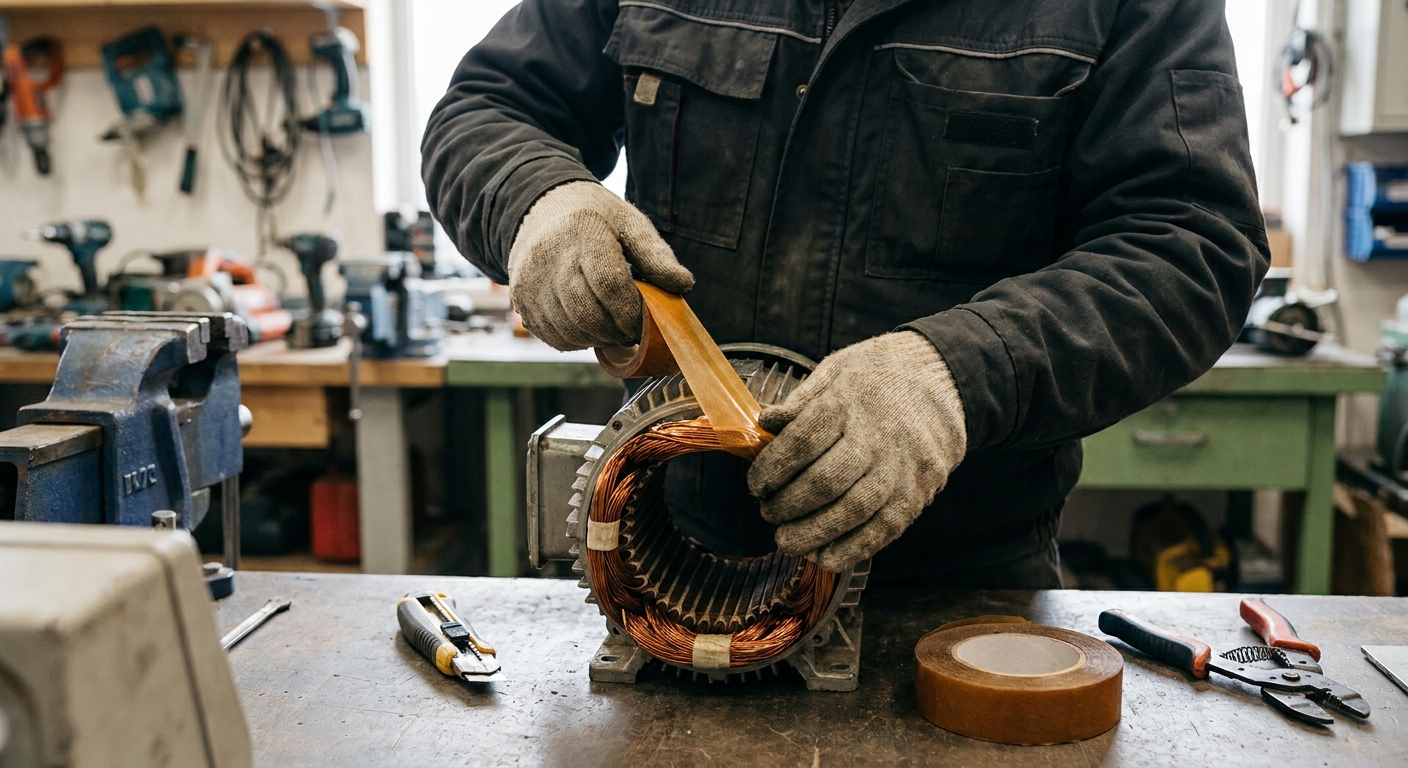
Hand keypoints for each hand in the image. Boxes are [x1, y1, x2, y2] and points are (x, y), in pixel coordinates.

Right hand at [507, 181, 693, 350]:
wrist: (540, 208)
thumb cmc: (594, 218)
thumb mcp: (630, 222)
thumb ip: (657, 255)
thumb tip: (684, 284)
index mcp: (583, 233)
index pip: (609, 285)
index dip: (631, 313)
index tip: (645, 323)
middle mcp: (550, 258)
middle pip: (587, 313)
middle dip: (616, 331)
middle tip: (632, 332)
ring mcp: (531, 281)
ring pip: (569, 330)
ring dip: (597, 339)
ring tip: (613, 330)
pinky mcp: (521, 300)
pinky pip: (552, 336)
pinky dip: (576, 341)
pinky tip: (589, 328)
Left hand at [746, 332, 966, 570]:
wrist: (946, 380)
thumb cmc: (882, 374)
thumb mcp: (838, 369)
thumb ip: (801, 399)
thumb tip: (765, 423)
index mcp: (848, 402)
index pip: (802, 442)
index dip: (772, 469)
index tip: (756, 485)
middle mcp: (876, 437)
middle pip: (824, 482)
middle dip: (787, 506)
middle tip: (768, 513)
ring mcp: (901, 469)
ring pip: (852, 511)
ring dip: (812, 533)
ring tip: (786, 540)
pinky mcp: (918, 493)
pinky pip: (883, 530)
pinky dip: (851, 549)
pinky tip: (824, 556)